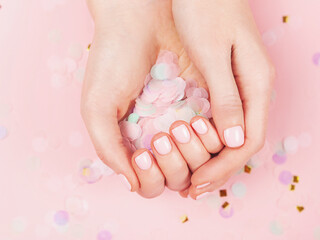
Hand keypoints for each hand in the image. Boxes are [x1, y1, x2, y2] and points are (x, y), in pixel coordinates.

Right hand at [82, 0, 209, 197]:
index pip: (150, 183)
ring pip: (199, 165)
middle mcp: (161, 138)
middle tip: (163, 137)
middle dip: (173, 167)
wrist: (141, 21)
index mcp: (135, 145)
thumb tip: (131, 184)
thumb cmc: (113, 62)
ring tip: (179, 126)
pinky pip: (215, 140)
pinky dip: (210, 139)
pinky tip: (197, 120)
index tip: (145, 155)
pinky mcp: (204, 107)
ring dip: (193, 155)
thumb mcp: (97, 107)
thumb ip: (108, 149)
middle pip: (177, 179)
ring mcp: (184, 125)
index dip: (150, 179)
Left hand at [172, 0, 274, 198]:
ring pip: (234, 132)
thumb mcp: (213, 54)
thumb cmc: (205, 9)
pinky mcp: (229, 79)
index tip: (198, 182)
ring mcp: (243, 84)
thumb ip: (226, 97)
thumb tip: (235, 141)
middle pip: (243, 141)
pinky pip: (224, 118)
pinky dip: (209, 138)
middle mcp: (255, 88)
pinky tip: (193, 146)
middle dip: (219, 168)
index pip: (248, 140)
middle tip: (192, 188)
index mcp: (257, 84)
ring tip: (191, 176)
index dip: (224, 166)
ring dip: (214, 157)